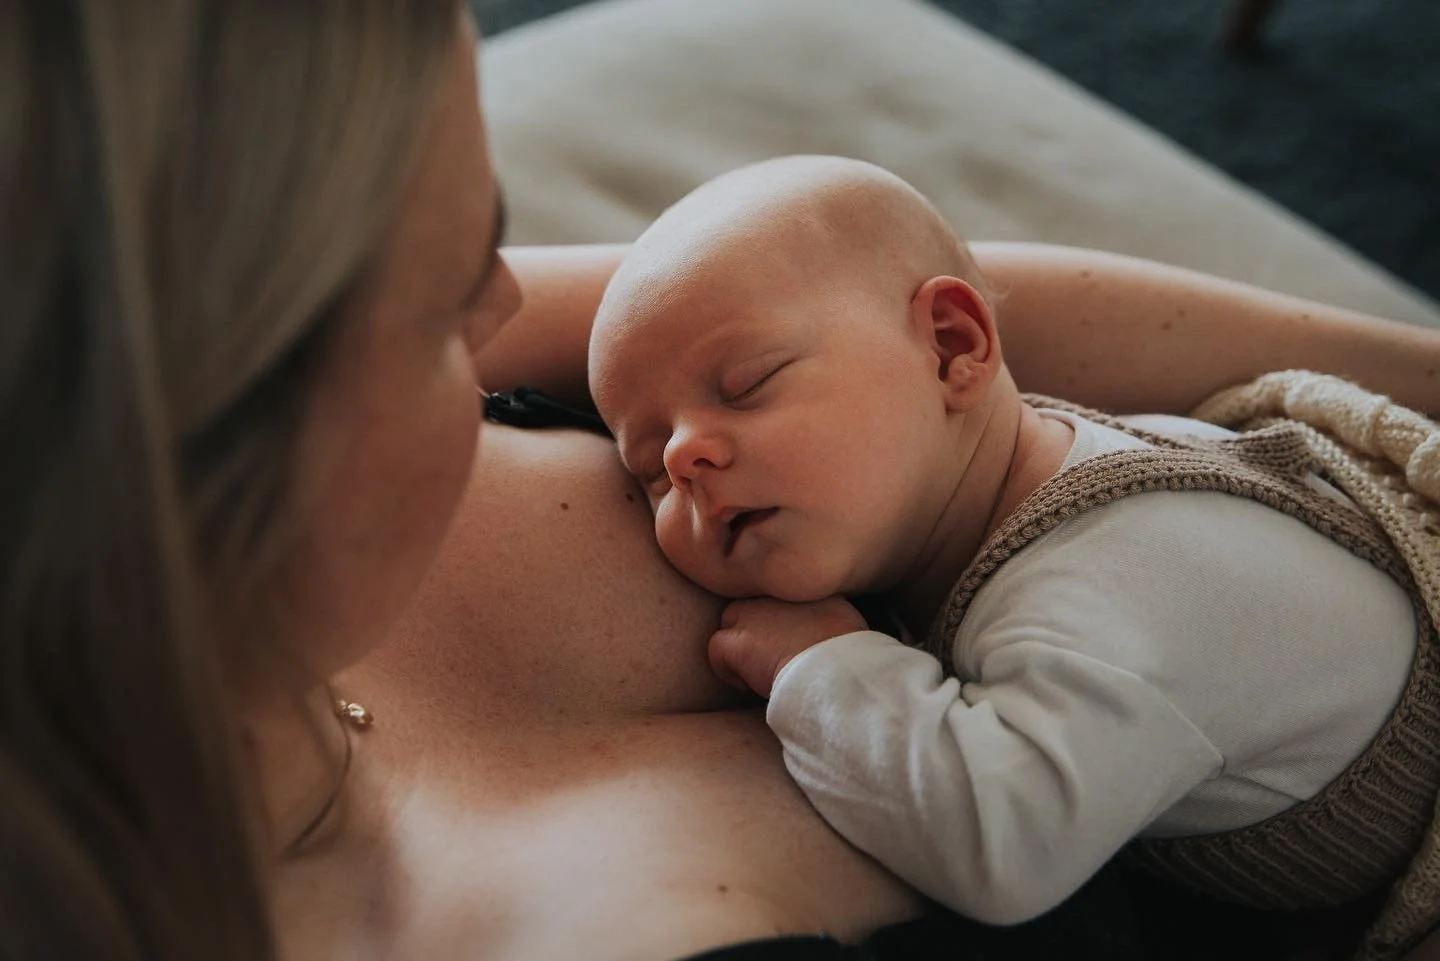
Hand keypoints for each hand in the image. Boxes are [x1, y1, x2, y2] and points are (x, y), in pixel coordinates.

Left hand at [708, 597, 868, 697]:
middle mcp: (771, 594)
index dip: (773, 620)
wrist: (836, 670)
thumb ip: (823, 612)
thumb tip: (820, 624)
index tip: (783, 641)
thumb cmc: (848, 654)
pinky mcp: (737, 642)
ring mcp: (751, 615)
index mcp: (799, 588)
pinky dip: (727, 670)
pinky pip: (716, 652)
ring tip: (758, 671)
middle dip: (752, 630)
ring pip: (729, 624)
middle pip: (747, 605)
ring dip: (739, 647)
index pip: (773, 596)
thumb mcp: (843, 618)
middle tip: (767, 657)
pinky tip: (748, 684)